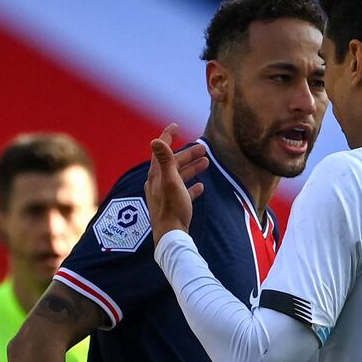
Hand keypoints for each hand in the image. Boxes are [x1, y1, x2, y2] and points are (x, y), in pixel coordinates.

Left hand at [144, 123, 208, 243]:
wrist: (171, 235)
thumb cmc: (172, 207)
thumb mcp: (171, 181)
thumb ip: (165, 160)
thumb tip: (155, 140)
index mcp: (156, 175)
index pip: (161, 151)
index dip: (167, 136)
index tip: (175, 126)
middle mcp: (158, 183)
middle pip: (173, 163)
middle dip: (188, 154)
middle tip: (203, 148)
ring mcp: (165, 195)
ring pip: (179, 176)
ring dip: (191, 168)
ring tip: (206, 163)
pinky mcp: (173, 206)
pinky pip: (183, 191)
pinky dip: (191, 186)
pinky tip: (201, 186)